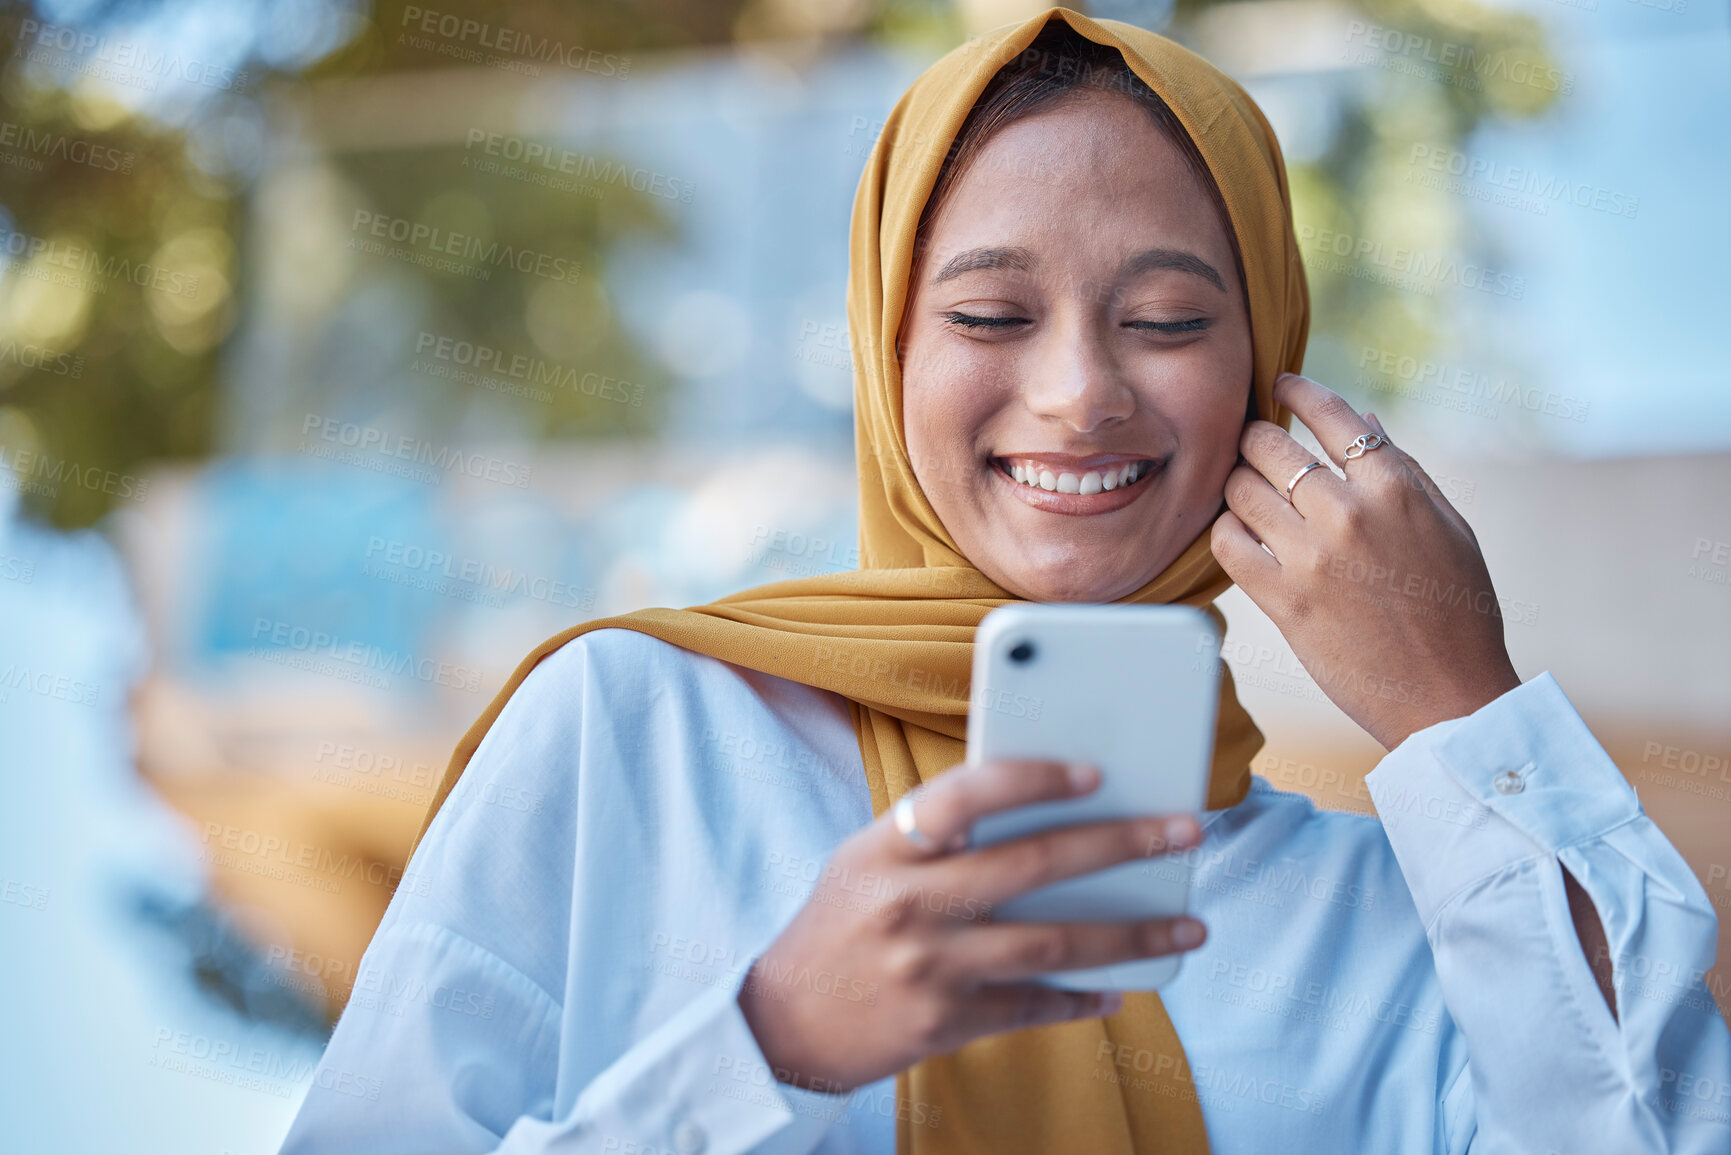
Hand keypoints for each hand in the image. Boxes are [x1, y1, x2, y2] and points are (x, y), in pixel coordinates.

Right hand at [737, 758, 1206, 1093]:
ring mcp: (929, 967)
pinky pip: (1033, 1007)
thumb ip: (936, 836)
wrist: (783, 1024)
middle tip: (1183, 830)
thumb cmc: (839, 927)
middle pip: (1032, 865)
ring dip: (1130, 935)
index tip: (1096, 773)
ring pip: (1050, 944)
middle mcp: (909, 903)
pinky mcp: (944, 1024)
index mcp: (887, 849)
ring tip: (1188, 926)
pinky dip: (1082, 998)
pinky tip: (1120, 989)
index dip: (1034, 777)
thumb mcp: (866, 862)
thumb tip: (1044, 812)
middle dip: (1120, 844)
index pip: (967, 792)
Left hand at [1211, 373, 1520, 749]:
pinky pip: (1227, 543)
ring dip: (1236, 485)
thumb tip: (1364, 415)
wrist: (1449, 696)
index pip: (1331, 415)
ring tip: (1246, 495)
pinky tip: (1239, 536)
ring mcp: (1312, 556)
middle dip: (1255, 440)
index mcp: (1396, 487)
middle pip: (1270, 446)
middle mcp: (1350, 512)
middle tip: (1253, 447)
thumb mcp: (1449, 528)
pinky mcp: (1283, 600)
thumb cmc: (1457, 611)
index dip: (1296, 392)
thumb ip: (1403, 469)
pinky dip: (1225, 532)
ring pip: (1240, 489)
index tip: (1279, 384)